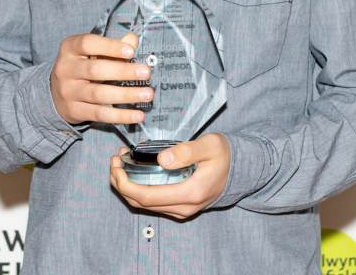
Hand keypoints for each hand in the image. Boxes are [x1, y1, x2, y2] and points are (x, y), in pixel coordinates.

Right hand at [50, 32, 151, 124]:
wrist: (54, 93)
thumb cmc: (79, 67)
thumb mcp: (89, 52)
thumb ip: (112, 46)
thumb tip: (133, 39)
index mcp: (69, 48)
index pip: (88, 44)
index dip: (110, 47)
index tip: (131, 51)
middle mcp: (66, 69)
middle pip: (96, 70)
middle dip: (123, 71)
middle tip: (146, 72)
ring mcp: (68, 91)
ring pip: (99, 94)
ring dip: (126, 94)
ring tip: (147, 94)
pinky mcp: (74, 111)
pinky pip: (100, 114)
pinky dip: (120, 115)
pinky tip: (137, 115)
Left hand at [109, 133, 230, 218]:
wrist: (240, 169)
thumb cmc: (224, 155)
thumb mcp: (209, 146)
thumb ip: (186, 152)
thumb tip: (161, 160)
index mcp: (189, 193)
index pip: (145, 196)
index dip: (124, 182)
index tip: (116, 163)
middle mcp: (183, 207)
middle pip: (140, 203)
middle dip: (121, 182)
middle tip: (115, 159)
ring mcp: (181, 210)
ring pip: (144, 204)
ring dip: (128, 185)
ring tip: (122, 161)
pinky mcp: (180, 206)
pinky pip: (153, 201)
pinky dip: (139, 187)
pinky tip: (136, 168)